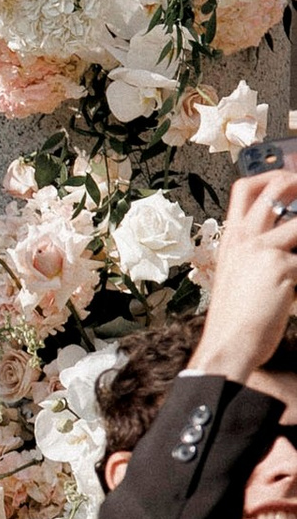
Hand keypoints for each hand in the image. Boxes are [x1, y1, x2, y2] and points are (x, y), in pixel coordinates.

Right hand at [191, 170, 296, 385]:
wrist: (229, 342)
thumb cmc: (235, 316)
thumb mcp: (237, 274)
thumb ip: (256, 252)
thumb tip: (287, 242)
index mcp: (231, 237)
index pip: (245, 189)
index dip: (270, 175)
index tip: (288, 178)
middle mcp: (244, 237)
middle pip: (274, 189)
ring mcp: (263, 250)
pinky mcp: (283, 267)